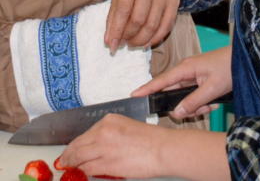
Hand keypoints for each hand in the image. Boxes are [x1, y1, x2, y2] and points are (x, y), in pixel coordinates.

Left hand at [59, 115, 229, 180]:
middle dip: (68, 155)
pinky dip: (84, 171)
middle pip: (77, 145)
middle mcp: (103, 131)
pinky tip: (82, 172)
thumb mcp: (127, 127)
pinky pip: (88, 169)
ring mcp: (103, 147)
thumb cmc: (151, 139)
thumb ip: (109, 134)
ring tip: (69, 168)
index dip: (75, 144)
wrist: (162, 149)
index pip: (85, 134)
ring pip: (79, 158)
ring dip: (73, 164)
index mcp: (109, 120)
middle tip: (63, 161)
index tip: (70, 150)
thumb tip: (95, 145)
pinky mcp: (106, 163)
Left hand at [104, 0, 179, 52]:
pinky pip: (167, 24)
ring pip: (153, 25)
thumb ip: (114, 15)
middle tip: (124, 43)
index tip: (112, 45)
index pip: (123, 11)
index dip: (117, 31)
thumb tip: (111, 41)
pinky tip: (147, 41)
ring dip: (141, 40)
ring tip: (133, 43)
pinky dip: (156, 37)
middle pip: (139, 20)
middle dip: (129, 36)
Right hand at [133, 45, 231, 119]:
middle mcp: (186, 72)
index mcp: (185, 68)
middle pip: (173, 96)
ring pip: (185, 99)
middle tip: (203, 109)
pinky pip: (193, 97)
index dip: (146, 89)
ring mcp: (192, 77)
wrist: (243, 61)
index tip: (133, 96)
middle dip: (186, 107)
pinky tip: (214, 102)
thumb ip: (193, 101)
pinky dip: (202, 104)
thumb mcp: (212, 88)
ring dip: (197, 107)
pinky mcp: (199, 81)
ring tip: (212, 105)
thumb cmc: (229, 67)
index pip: (161, 81)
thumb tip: (176, 112)